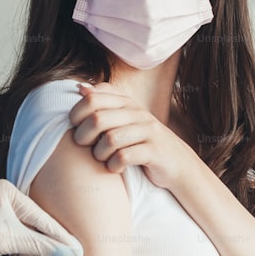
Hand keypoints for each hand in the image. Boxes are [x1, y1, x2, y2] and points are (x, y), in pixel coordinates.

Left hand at [0, 180, 82, 255]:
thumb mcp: (7, 241)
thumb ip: (40, 245)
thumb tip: (69, 251)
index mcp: (11, 192)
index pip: (42, 218)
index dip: (59, 237)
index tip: (77, 251)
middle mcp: (9, 200)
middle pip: (34, 234)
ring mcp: (5, 215)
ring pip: (25, 245)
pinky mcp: (1, 230)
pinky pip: (15, 248)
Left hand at [68, 82, 199, 190]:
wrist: (178, 163)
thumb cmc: (142, 141)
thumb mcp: (125, 118)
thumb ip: (104, 102)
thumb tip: (81, 88)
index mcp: (126, 102)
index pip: (92, 98)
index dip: (76, 114)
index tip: (76, 127)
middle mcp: (137, 113)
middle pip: (97, 119)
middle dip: (83, 136)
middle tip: (85, 146)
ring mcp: (148, 131)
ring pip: (110, 139)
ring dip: (99, 153)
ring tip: (102, 158)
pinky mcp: (154, 151)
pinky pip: (124, 157)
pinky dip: (114, 165)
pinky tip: (115, 167)